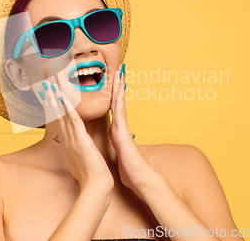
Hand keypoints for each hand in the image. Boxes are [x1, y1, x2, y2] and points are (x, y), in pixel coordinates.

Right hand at [38, 81, 113, 191]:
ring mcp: (72, 140)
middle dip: (50, 100)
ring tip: (50, 87)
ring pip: (62, 116)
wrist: (95, 185)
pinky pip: (73, 121)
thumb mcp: (79, 160)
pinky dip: (68, 109)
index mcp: (67, 143)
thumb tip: (73, 149)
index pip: (58, 122)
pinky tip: (63, 98)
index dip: (53, 108)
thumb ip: (76, 152)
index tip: (48, 96)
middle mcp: (67, 140)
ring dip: (56, 100)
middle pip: (57, 116)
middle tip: (44, 86)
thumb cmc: (90, 174)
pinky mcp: (80, 140)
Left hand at [108, 65, 162, 197]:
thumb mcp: (119, 154)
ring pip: (119, 103)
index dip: (111, 96)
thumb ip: (117, 146)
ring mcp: (122, 127)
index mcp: (116, 131)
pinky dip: (118, 99)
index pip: (113, 109)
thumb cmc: (129, 169)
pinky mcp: (122, 131)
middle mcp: (120, 126)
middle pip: (117, 102)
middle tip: (116, 70)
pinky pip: (119, 111)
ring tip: (119, 72)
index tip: (110, 83)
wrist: (139, 178)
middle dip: (116, 86)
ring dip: (119, 87)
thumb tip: (116, 144)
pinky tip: (118, 89)